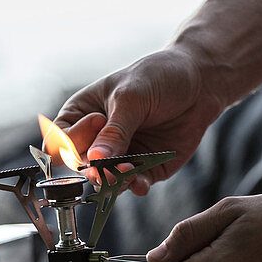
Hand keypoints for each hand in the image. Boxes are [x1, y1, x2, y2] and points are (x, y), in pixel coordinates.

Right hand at [54, 46, 225, 195]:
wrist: (201, 81)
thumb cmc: (159, 76)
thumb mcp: (132, 97)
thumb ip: (115, 130)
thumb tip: (94, 160)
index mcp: (83, 114)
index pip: (60, 141)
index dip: (69, 143)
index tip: (96, 126)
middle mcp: (98, 138)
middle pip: (81, 166)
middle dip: (93, 168)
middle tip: (107, 166)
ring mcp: (121, 154)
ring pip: (106, 180)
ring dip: (114, 181)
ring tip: (127, 172)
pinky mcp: (145, 167)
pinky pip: (134, 184)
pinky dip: (135, 186)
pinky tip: (140, 182)